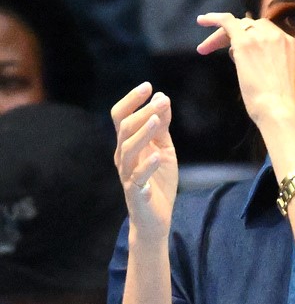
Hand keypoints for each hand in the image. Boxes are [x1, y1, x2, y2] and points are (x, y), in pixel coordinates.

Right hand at [111, 83, 177, 239]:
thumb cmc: (158, 180)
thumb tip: (163, 98)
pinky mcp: (136, 194)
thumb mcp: (164, 148)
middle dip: (142, 113)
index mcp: (128, 144)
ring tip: (155, 121)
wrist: (156, 217)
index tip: (148, 86)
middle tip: (161, 100)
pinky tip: (157, 156)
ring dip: (142, 135)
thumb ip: (161, 127)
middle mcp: (123, 158)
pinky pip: (137, 179)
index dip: (132, 101)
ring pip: (127, 151)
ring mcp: (128, 175)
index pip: (121, 117)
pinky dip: (146, 167)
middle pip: (124, 131)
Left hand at [196, 13, 294, 125]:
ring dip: (221, 36)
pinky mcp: (244, 42)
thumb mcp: (279, 73)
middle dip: (234, 34)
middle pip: (251, 25)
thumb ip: (268, 59)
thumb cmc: (279, 100)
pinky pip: (227, 21)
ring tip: (205, 48)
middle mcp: (277, 34)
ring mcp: (260, 36)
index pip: (266, 31)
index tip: (237, 48)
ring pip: (238, 25)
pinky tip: (201, 21)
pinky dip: (214, 18)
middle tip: (219, 48)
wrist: (278, 106)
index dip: (251, 36)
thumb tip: (246, 56)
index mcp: (290, 42)